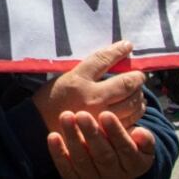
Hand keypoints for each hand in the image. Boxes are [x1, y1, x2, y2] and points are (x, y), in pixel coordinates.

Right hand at [31, 41, 145, 132]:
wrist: (39, 124)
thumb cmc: (53, 97)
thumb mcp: (67, 76)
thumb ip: (90, 70)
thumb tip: (115, 58)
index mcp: (79, 80)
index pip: (104, 60)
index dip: (119, 51)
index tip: (128, 46)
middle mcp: (91, 98)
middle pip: (126, 84)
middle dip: (137, 77)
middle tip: (138, 75)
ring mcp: (100, 117)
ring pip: (132, 104)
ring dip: (139, 95)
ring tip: (137, 91)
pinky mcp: (104, 132)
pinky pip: (129, 121)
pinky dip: (136, 112)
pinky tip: (134, 107)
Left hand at [47, 110, 155, 178]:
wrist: (114, 164)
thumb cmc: (128, 144)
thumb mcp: (142, 142)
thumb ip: (144, 138)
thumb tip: (140, 133)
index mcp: (135, 166)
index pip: (126, 150)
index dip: (116, 132)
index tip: (106, 114)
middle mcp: (115, 177)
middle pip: (103, 156)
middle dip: (92, 134)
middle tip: (82, 114)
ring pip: (83, 161)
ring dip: (73, 138)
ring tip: (66, 116)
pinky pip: (66, 169)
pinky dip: (58, 153)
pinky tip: (53, 136)